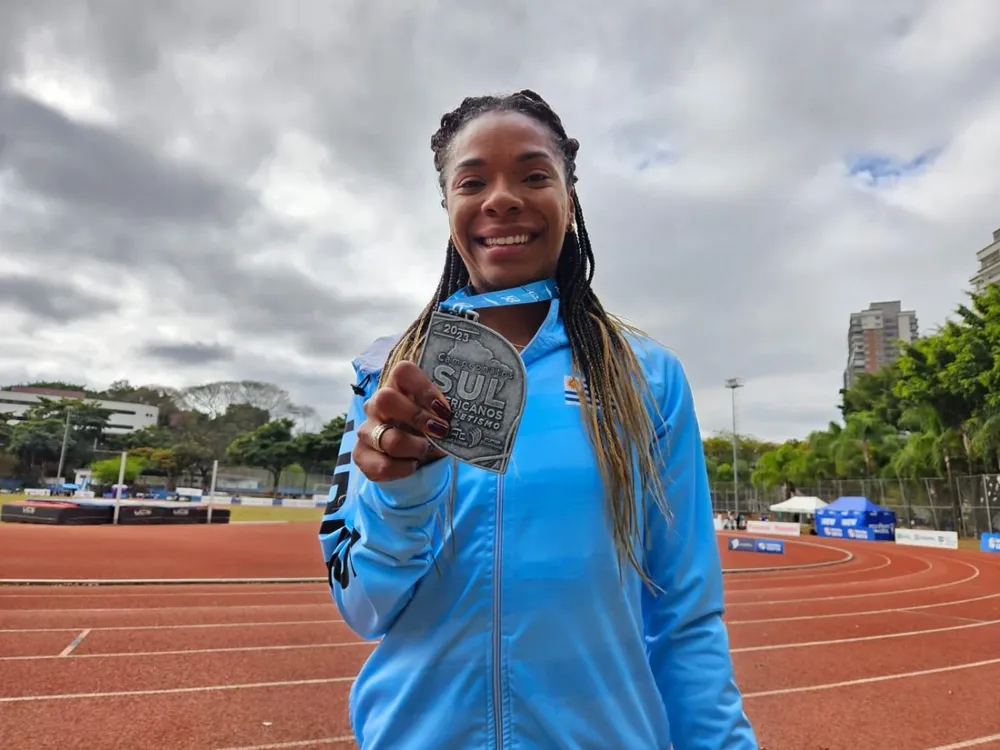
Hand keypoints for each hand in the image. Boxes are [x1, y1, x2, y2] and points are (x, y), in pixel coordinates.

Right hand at [353, 361, 451, 482]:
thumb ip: (443, 413)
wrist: (412, 462)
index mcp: (397, 388)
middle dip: (417, 416)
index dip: (424, 388)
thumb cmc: (427, 432)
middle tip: (440, 430)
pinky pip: (382, 465)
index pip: (402, 372)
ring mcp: (366, 429)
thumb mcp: (436, 419)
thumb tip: (464, 419)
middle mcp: (377, 405)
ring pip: (389, 438)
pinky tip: (413, 466)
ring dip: (416, 448)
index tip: (445, 409)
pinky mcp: (361, 455)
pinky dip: (404, 469)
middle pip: (386, 398)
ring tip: (427, 451)